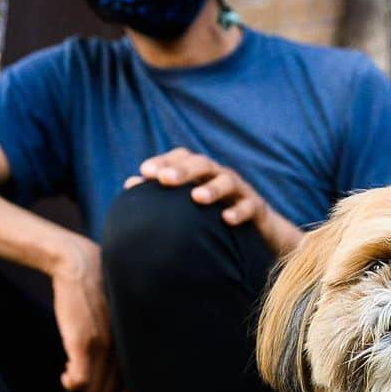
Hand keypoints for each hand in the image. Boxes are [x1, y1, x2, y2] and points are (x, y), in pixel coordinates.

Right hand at [50, 235, 125, 391]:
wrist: (80, 266)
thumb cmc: (99, 291)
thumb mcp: (119, 317)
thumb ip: (123, 339)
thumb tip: (120, 365)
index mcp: (134, 341)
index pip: (134, 384)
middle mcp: (122, 346)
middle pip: (112, 390)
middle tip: (85, 380)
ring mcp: (103, 345)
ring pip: (94, 387)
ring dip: (82, 387)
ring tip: (73, 375)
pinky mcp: (82, 343)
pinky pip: (79, 380)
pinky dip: (71, 384)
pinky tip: (66, 377)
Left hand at [125, 147, 302, 254]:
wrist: (260, 233)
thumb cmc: (216, 217)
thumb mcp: (191, 206)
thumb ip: (164, 195)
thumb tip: (129, 185)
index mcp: (202, 174)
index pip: (182, 157)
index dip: (164, 161)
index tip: (145, 173)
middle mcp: (220, 176)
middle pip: (202, 164)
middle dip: (183, 170)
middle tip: (163, 180)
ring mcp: (240, 191)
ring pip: (227, 181)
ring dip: (211, 188)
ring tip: (196, 197)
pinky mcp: (257, 208)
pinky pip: (250, 206)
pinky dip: (239, 211)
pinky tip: (227, 219)